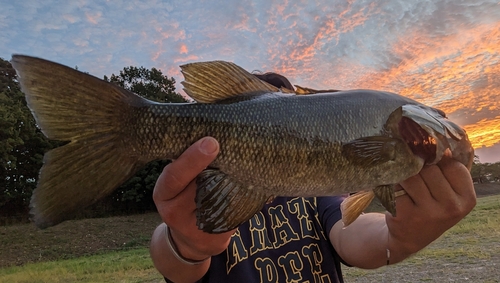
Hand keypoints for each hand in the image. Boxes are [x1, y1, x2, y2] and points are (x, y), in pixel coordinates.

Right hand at [153, 137, 235, 260]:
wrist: (189, 239)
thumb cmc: (186, 197)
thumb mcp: (177, 182)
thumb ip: (187, 163)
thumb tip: (212, 130)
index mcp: (163, 193)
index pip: (174, 175)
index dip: (193, 158)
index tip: (211, 142)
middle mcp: (174, 212)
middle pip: (202, 185)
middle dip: (221, 166)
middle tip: (238, 146)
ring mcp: (193, 229)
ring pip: (220, 199)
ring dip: (235, 180)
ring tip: (247, 162)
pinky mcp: (213, 239)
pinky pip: (232, 214)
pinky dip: (243, 199)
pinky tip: (252, 186)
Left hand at [387, 156, 476, 257]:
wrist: (410, 236)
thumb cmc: (430, 206)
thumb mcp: (448, 193)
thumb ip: (447, 170)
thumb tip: (438, 142)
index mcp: (467, 198)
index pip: (451, 165)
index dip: (437, 160)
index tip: (428, 162)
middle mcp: (452, 207)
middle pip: (430, 168)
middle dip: (417, 167)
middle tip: (412, 173)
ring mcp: (429, 213)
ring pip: (411, 176)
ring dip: (403, 175)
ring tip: (403, 182)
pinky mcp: (407, 215)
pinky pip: (396, 187)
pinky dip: (392, 186)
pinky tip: (394, 192)